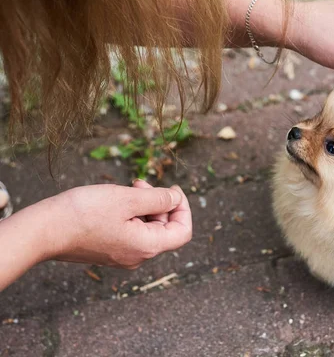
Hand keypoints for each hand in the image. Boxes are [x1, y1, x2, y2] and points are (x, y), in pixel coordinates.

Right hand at [45, 180, 191, 268]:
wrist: (43, 230)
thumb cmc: (84, 213)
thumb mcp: (128, 199)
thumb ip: (158, 199)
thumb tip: (176, 199)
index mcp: (147, 247)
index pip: (182, 232)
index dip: (184, 208)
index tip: (173, 189)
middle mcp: (138, 256)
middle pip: (165, 228)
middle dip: (160, 202)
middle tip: (141, 183)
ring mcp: (123, 255)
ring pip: (148, 227)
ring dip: (145, 205)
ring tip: (128, 188)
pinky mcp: (110, 249)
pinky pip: (132, 231)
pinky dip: (132, 213)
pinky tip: (117, 200)